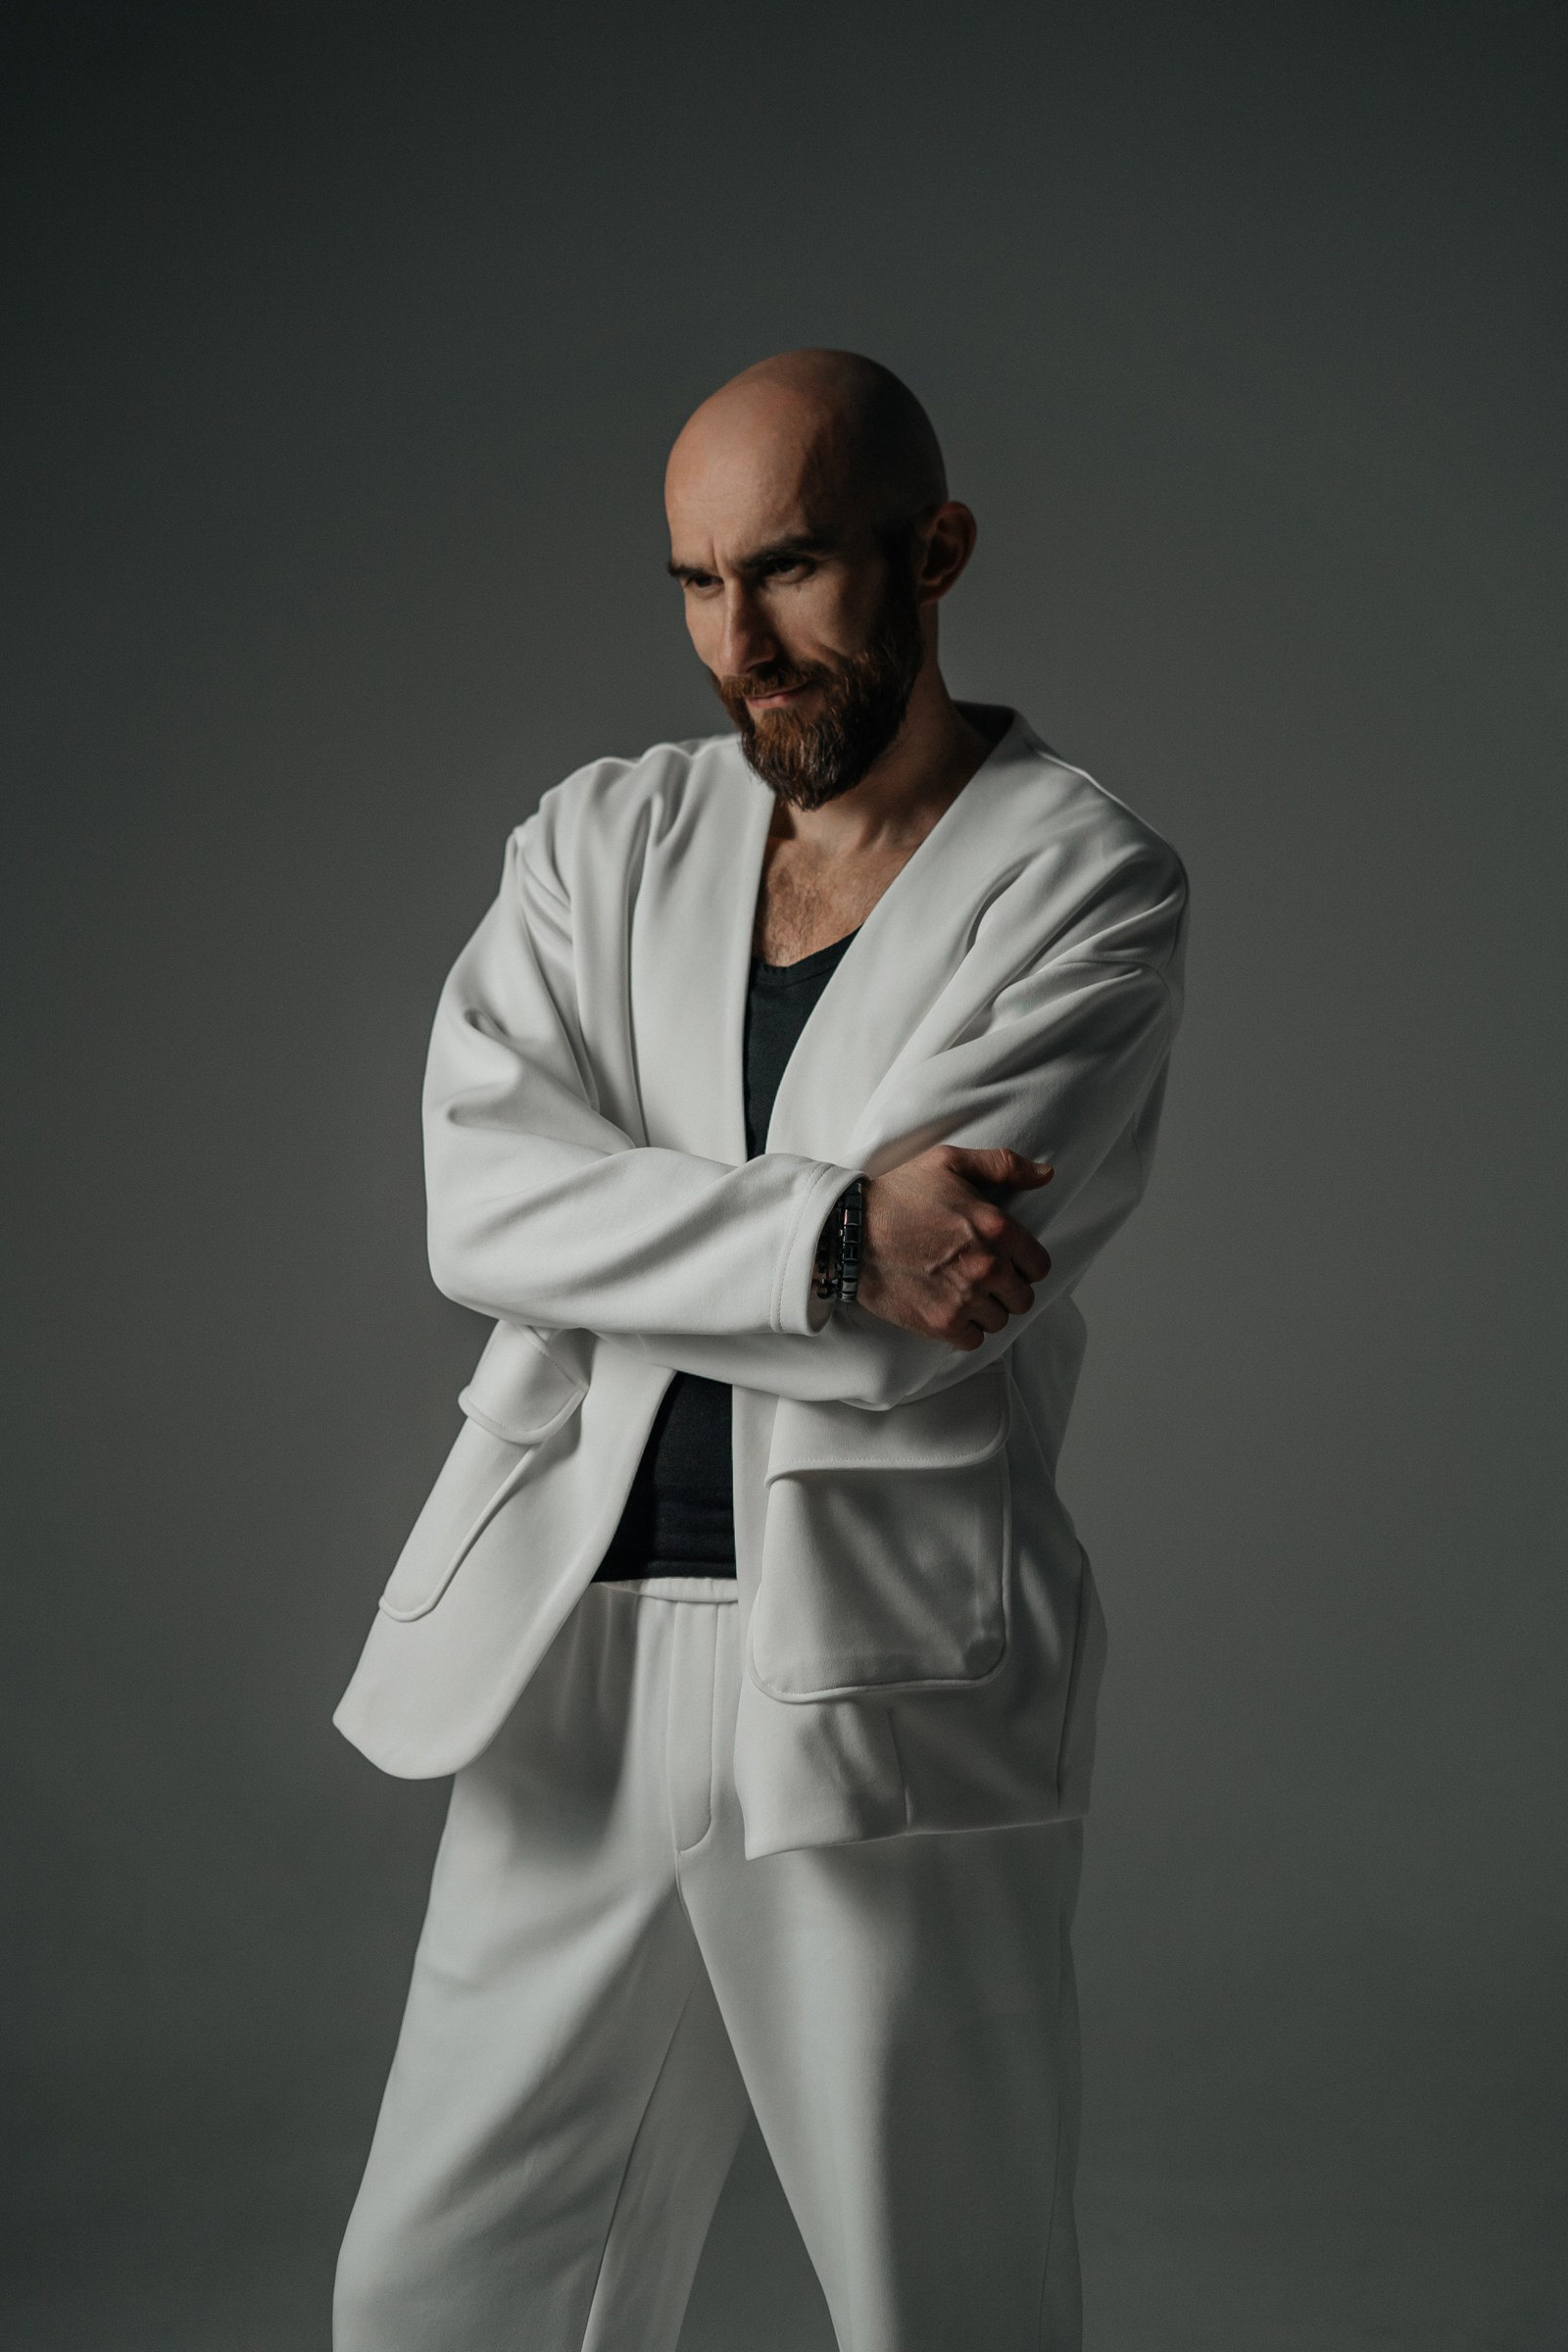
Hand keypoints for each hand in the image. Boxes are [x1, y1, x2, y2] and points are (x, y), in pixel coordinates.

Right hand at [855, 1146, 1053, 1350]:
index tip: (1004, 1260)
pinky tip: (949, 1309)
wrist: (849, 1231)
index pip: (1039, 1266)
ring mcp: (965, 1297)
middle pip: (1022, 1298)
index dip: (1023, 1264)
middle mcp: (988, 1265)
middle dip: (1006, 1289)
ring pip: (999, 1321)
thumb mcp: (949, 1162)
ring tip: (962, 1292)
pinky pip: (974, 1340)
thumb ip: (1003, 1165)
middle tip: (981, 1277)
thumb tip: (1046, 1175)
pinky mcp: (941, 1322)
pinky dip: (965, 1330)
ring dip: (985, 1310)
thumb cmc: (898, 1194)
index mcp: (997, 1227)